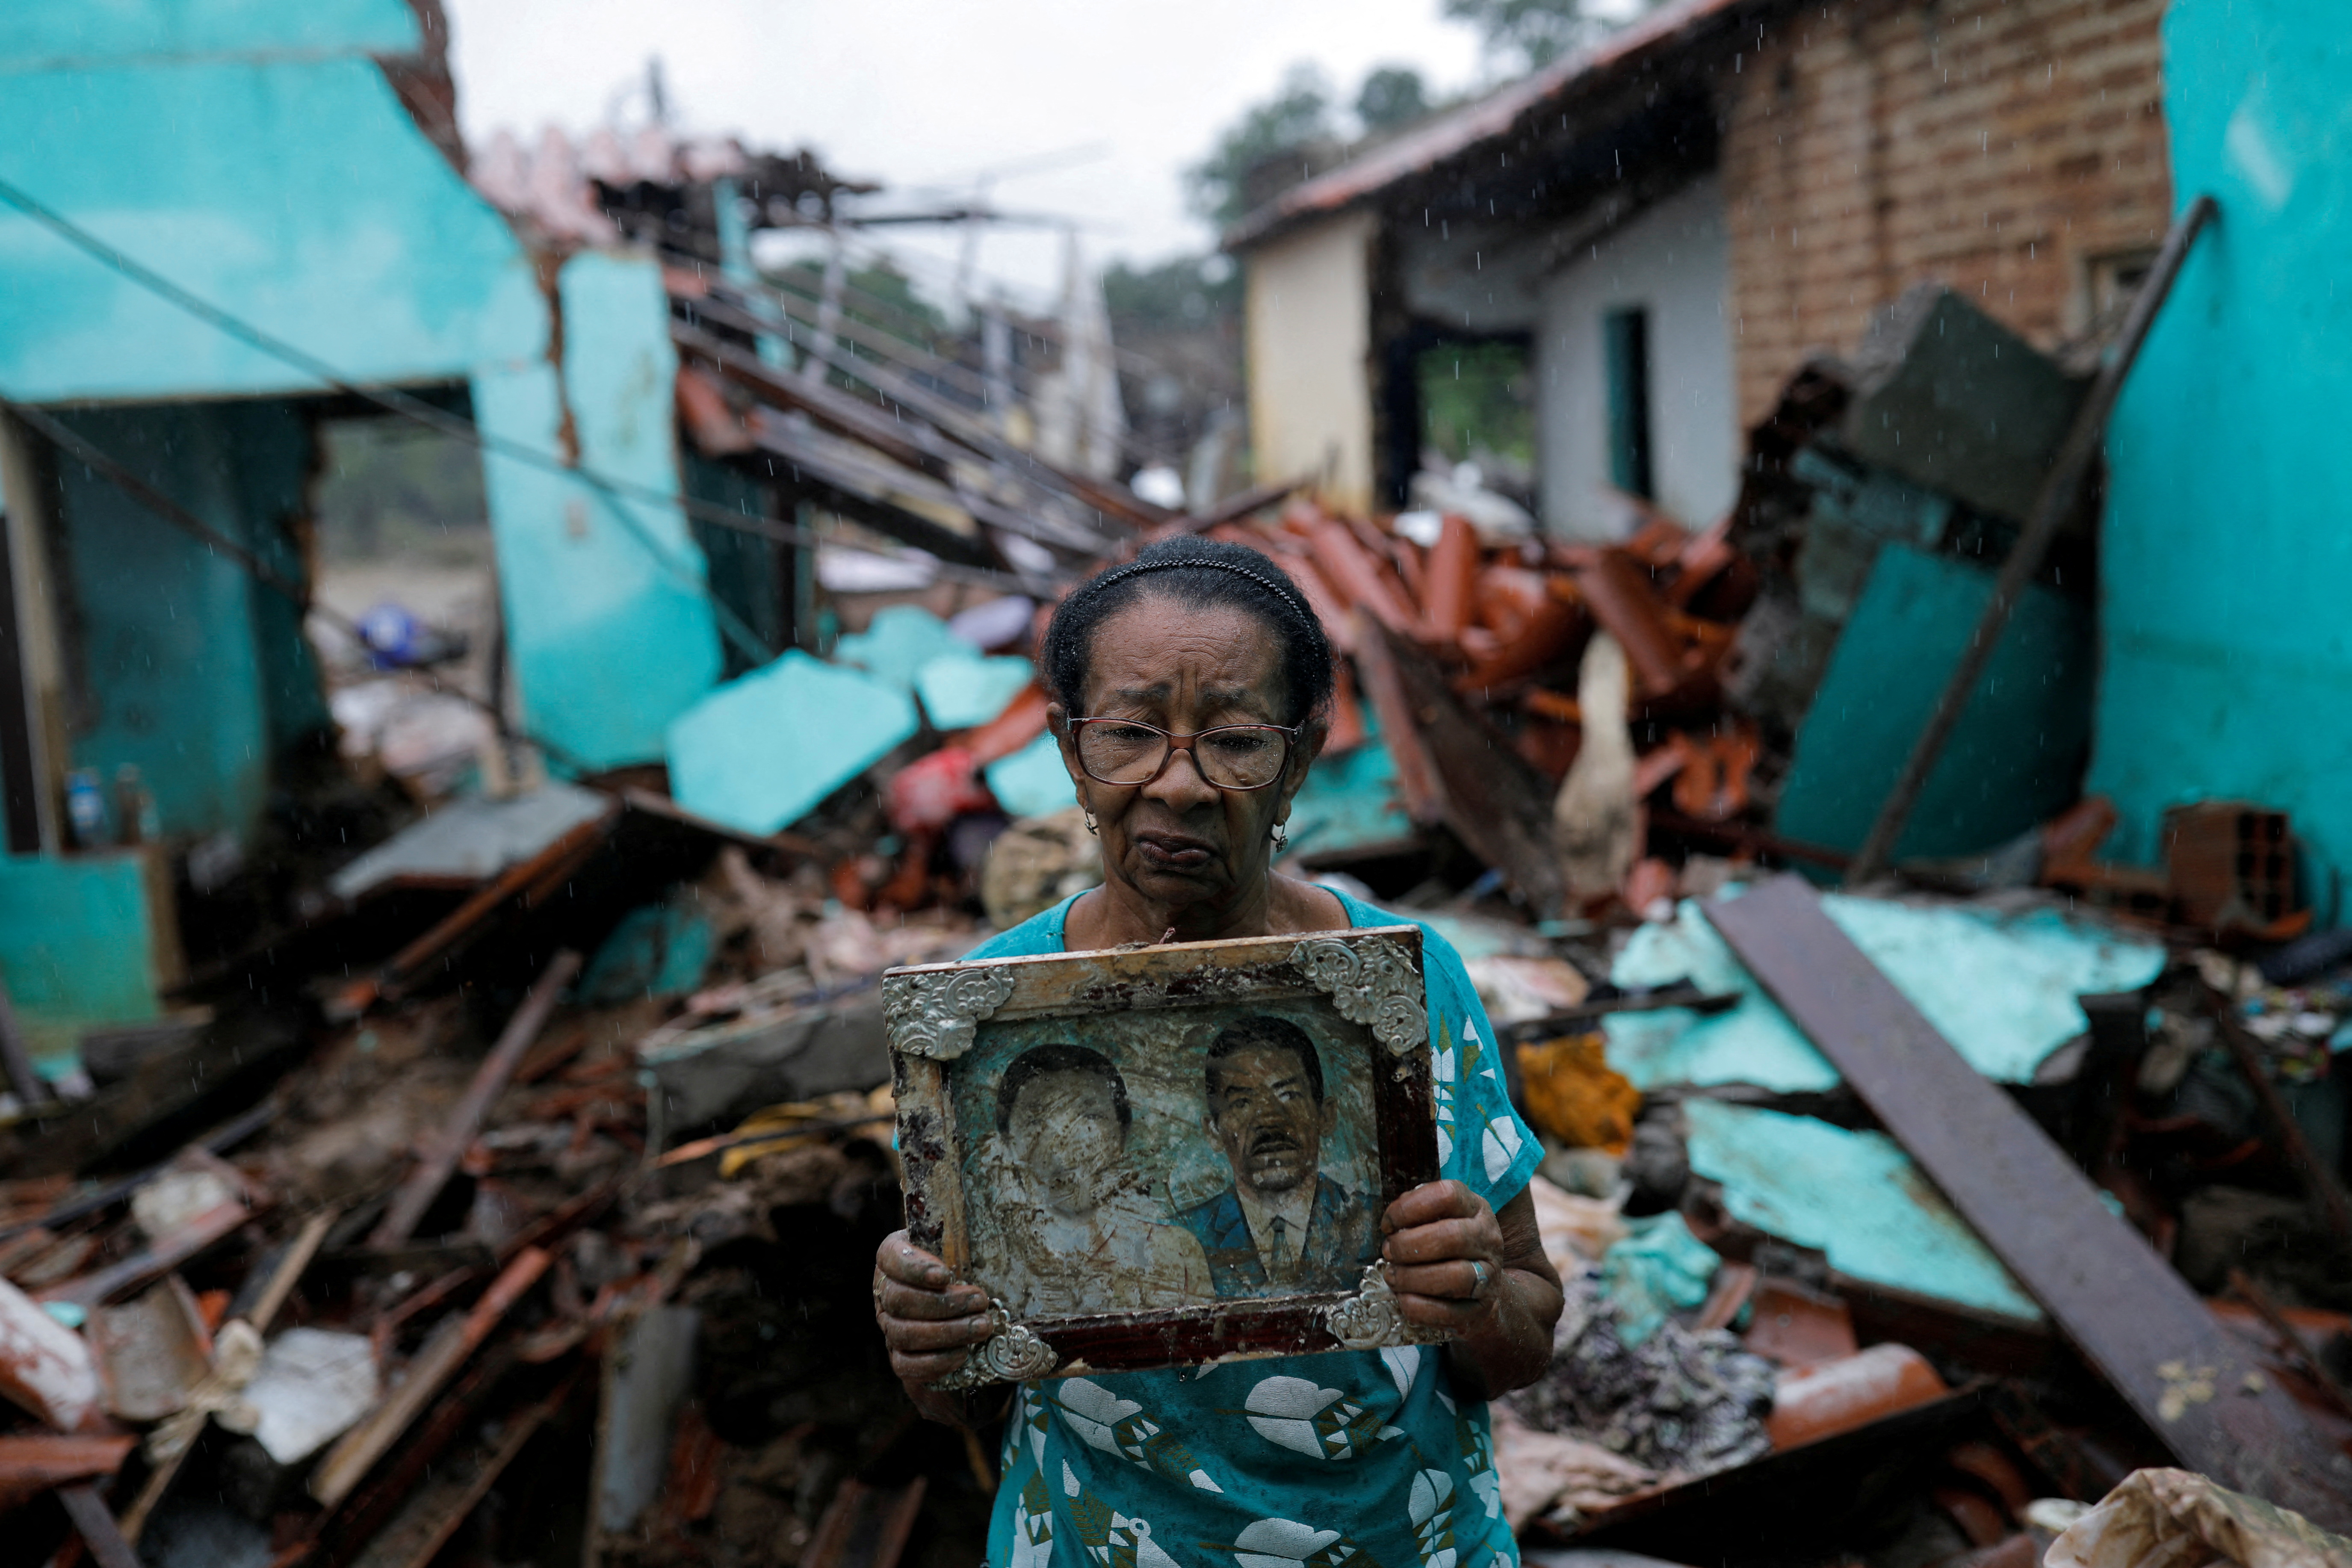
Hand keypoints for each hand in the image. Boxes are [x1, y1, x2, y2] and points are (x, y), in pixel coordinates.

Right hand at [873, 1230, 993, 1388]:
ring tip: (982, 1327)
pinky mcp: (900, 1356)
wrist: (962, 1310)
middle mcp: (886, 1292)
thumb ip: (968, 1243)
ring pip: (903, 1333)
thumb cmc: (965, 1269)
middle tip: (980, 1301)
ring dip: (946, 1332)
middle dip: (942, 1303)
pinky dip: (935, 1361)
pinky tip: (963, 1353)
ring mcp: (890, 1326)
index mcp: (895, 1258)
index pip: (890, 1257)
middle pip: (898, 1299)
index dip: (914, 1267)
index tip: (946, 1275)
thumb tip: (1000, 1236)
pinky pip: (906, 1365)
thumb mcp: (964, 1250)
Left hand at [1379, 1180, 1505, 1328]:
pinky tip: (1403, 1299)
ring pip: (1455, 1277)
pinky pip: (1448, 1313)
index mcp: (1476, 1209)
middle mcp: (1488, 1239)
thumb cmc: (1450, 1249)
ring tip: (1393, 1277)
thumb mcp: (1441, 1219)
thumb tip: (1392, 1224)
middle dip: (1408, 1246)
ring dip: (1413, 1278)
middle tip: (1388, 1252)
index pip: (1447, 1196)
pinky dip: (1418, 1306)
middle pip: (1451, 1237)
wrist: (1485, 1291)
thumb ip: (1417, 1213)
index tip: (1388, 1224)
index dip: (1409, 1207)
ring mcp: (1489, 1277)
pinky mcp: (1482, 1310)